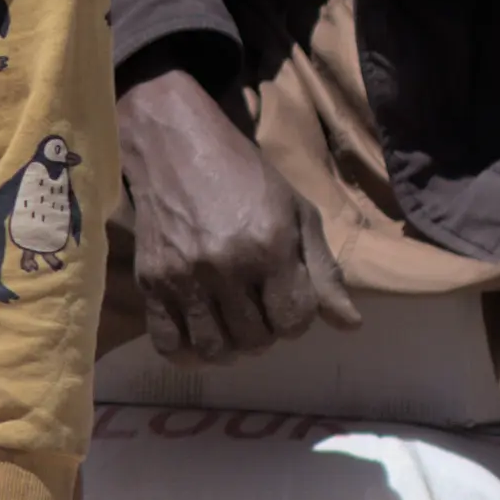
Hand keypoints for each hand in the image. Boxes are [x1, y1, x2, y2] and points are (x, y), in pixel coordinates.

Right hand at [114, 66, 353, 365]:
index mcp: (270, 247)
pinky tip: (199, 336)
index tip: (288, 300)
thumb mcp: (298, 214)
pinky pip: (168, 343)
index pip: (295, 322)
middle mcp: (226, 267)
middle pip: (256, 340)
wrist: (176, 147)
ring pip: (214, 349)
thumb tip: (350, 326)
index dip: (298, 320)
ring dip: (231, 347)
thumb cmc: (246, 178)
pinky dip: (186, 353)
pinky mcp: (150, 282)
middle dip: (266, 332)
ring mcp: (183, 277)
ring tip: (232, 326)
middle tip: (259, 310)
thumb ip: (323, 272)